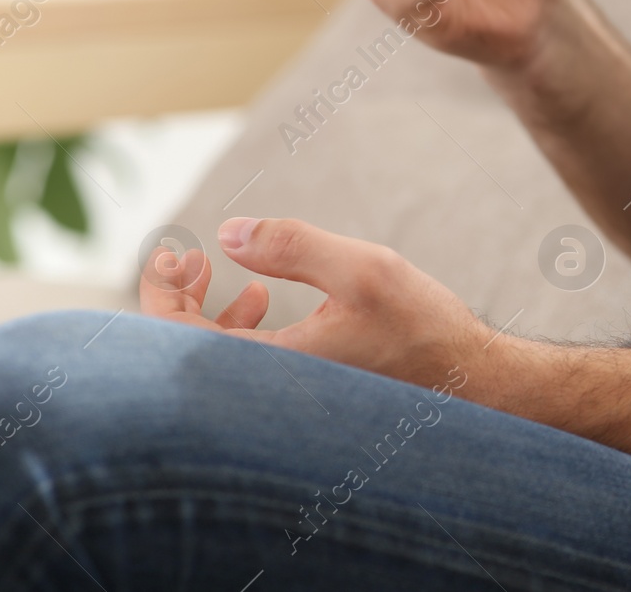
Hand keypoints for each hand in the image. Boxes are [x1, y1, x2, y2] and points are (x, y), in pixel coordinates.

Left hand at [139, 217, 492, 391]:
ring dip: (210, 312)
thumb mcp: (362, 269)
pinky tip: (265, 299)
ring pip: (216, 358)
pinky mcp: (299, 394)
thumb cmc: (421, 327)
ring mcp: (283, 396)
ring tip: (232, 275)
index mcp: (271, 366)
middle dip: (180, 297)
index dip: (163, 291)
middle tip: (193, 257)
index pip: (177, 339)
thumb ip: (292, 247)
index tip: (176, 251)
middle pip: (187, 352)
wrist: (468, 381)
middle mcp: (269, 391)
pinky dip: (241, 327)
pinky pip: (244, 364)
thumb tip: (228, 234)